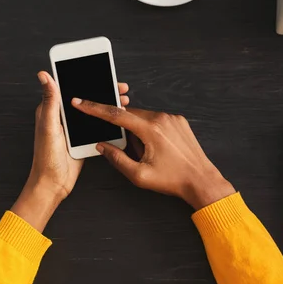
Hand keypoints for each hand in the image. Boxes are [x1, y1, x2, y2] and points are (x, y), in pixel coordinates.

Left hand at [11, 72, 129, 231]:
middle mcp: (63, 117)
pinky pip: (97, 125)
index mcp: (52, 109)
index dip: (85, 77)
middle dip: (103, 90)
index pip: (69, 87)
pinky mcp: (83, 139)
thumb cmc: (45, 157)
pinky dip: (108, 120)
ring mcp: (74, 128)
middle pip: (85, 97)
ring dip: (108, 105)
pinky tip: (119, 119)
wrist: (53, 184)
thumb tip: (44, 75)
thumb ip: (49, 100)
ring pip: (94, 111)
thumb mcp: (48, 125)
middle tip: (120, 88)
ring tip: (123, 101)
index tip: (101, 72)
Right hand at [71, 100, 234, 210]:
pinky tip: (159, 149)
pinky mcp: (179, 120)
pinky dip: (150, 130)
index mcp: (150, 130)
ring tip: (150, 154)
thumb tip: (102, 146)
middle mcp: (162, 118)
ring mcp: (172, 117)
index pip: (115, 115)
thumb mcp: (139, 175)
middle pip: (130, 116)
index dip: (94, 109)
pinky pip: (156, 119)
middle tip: (135, 152)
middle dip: (125, 132)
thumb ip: (117, 159)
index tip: (80, 103)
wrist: (201, 181)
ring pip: (143, 118)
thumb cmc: (173, 180)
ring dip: (138, 132)